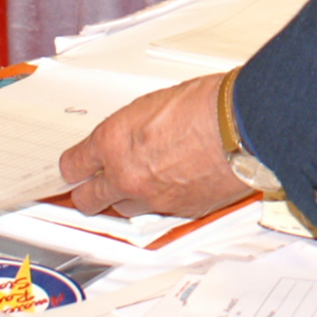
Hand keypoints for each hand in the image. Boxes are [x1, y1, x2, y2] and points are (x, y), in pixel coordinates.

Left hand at [58, 74, 251, 218]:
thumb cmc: (206, 104)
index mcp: (113, 141)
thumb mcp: (153, 104)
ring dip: (124, 198)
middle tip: (91, 186)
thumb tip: (128, 138)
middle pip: (87, 200)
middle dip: (88, 193)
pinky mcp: (180, 212)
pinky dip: (160, 202)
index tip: (74, 167)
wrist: (244, 125)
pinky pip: (159, 212)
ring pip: (122, 210)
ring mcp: (153, 198)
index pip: (73, 165)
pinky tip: (170, 185)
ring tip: (136, 184)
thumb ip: (131, 129)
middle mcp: (126, 175)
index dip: (73, 167)